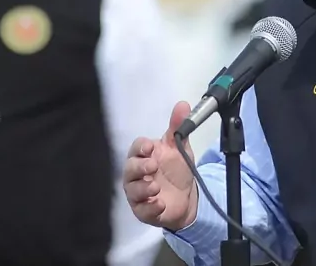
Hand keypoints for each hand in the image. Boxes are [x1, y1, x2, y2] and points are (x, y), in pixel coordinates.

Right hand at [123, 101, 198, 230]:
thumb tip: (183, 104)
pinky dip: (150, 208)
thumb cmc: (176, 169)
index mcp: (144, 156)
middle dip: (139, 167)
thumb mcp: (179, 148)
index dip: (141, 147)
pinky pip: (141, 211)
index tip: (150, 147)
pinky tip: (159, 204)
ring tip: (156, 188)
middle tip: (152, 166)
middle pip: (129, 168)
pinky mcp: (143, 211)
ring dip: (143, 188)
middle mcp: (136, 174)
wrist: (186, 197)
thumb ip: (179, 128)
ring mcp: (138, 193)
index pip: (136, 148)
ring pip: (132, 190)